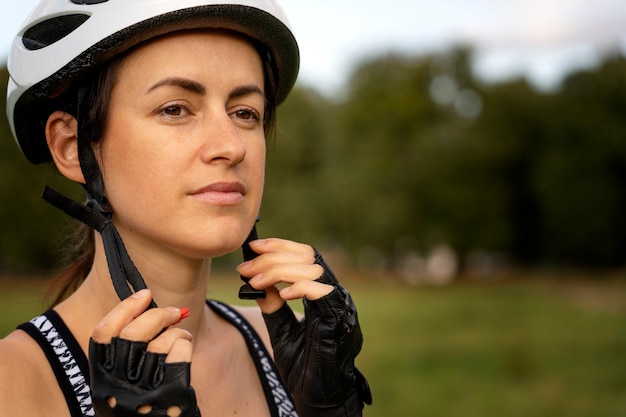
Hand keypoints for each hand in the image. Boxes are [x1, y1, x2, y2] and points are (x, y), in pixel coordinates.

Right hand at [88, 289, 200, 416]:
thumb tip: (148, 302)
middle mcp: (116, 391)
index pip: (102, 335)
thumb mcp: (124, 382)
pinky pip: (178, 357)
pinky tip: (186, 349)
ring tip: (183, 336)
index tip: (145, 294)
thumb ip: (128, 351)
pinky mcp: (168, 402)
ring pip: (159, 344)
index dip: (124, 308)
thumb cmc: (146, 404)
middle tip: (175, 311)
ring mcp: (141, 398)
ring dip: (176, 332)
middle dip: (157, 315)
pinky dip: (184, 346)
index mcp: (100, 382)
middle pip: (132, 334)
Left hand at [237, 240, 371, 416]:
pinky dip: (299, 288)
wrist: (320, 398)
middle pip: (307, 256)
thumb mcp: (281, 330)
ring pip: (313, 268)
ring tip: (255, 282)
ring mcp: (341, 306)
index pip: (305, 255)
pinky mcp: (341, 320)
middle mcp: (335, 295)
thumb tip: (257, 283)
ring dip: (278, 270)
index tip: (253, 247)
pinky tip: (281, 294)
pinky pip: (323, 291)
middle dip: (272, 257)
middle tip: (246, 268)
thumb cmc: (305, 368)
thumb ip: (274, 305)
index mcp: (323, 294)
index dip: (279, 246)